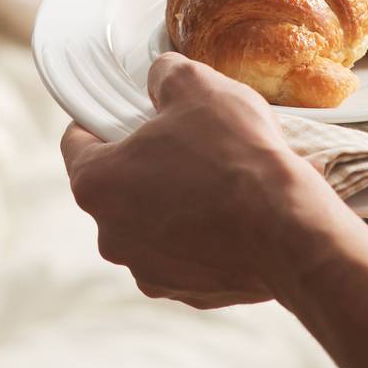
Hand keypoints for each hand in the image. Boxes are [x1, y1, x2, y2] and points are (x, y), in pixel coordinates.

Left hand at [60, 52, 358, 307]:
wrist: (292, 229)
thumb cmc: (236, 155)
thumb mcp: (196, 86)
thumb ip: (164, 74)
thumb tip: (162, 78)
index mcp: (96, 183)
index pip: (76, 142)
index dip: (98, 120)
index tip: (124, 112)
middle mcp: (110, 235)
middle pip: (115, 186)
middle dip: (144, 163)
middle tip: (184, 142)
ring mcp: (147, 269)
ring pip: (150, 224)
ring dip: (172, 203)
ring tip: (216, 181)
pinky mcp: (186, 293)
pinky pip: (185, 255)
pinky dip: (201, 238)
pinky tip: (233, 217)